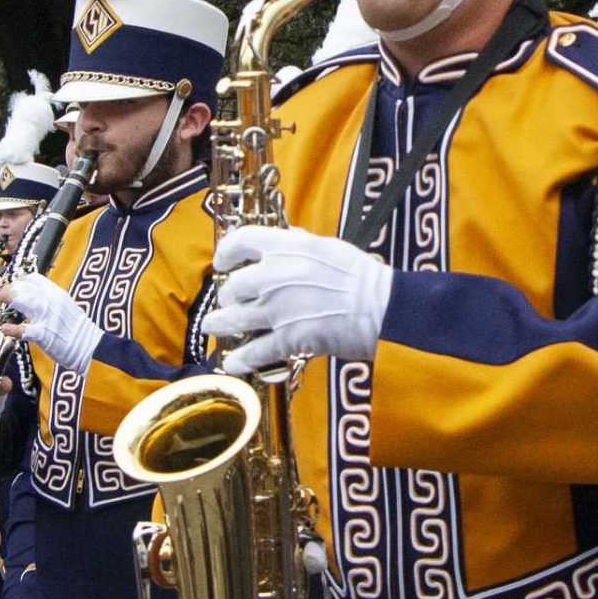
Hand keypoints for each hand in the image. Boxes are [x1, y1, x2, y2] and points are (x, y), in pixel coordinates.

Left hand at [0, 272, 104, 369]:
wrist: (92, 348)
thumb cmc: (79, 332)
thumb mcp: (66, 307)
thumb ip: (50, 302)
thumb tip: (34, 299)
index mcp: (58, 294)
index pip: (33, 278)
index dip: (17, 280)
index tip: (9, 286)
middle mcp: (52, 301)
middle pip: (24, 286)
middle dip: (6, 287)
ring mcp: (48, 317)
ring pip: (23, 300)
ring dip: (5, 297)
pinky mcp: (45, 334)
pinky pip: (25, 329)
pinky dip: (13, 328)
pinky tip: (4, 328)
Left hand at [203, 226, 393, 374]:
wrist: (383, 308)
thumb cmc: (362, 277)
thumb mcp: (330, 247)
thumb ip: (302, 242)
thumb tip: (287, 235)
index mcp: (288, 247)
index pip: (241, 241)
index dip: (226, 252)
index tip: (223, 262)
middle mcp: (276, 276)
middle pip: (232, 286)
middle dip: (227, 297)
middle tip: (229, 302)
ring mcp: (279, 309)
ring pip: (233, 320)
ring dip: (220, 325)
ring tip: (214, 327)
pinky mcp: (288, 338)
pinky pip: (254, 351)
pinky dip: (240, 360)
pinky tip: (233, 363)